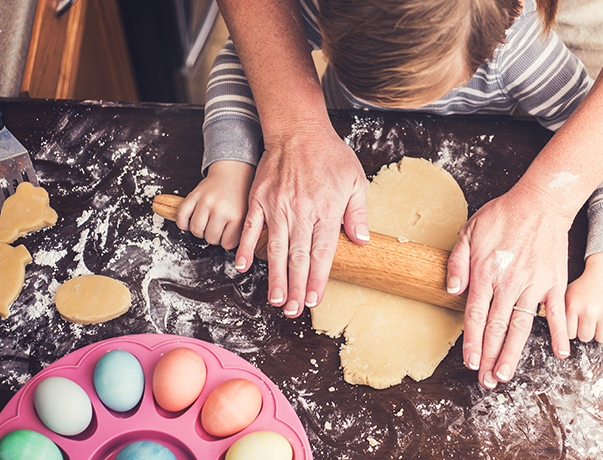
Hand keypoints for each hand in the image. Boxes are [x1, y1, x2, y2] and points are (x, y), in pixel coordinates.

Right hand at [175, 161, 254, 249]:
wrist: (233, 173)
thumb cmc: (240, 196)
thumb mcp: (247, 215)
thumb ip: (241, 232)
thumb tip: (239, 257)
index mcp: (237, 216)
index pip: (227, 244)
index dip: (226, 241)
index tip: (228, 233)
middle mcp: (221, 209)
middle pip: (210, 239)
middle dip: (213, 236)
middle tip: (217, 226)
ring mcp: (206, 202)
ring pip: (195, 230)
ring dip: (199, 230)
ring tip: (206, 222)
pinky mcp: (193, 195)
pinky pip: (181, 217)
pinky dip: (183, 222)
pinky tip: (191, 219)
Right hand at [236, 123, 368, 317]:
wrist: (298, 129)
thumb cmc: (330, 155)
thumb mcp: (355, 180)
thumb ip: (358, 213)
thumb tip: (361, 241)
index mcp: (326, 210)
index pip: (322, 252)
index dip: (317, 278)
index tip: (313, 299)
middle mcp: (301, 211)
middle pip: (298, 256)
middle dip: (295, 286)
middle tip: (291, 310)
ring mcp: (277, 206)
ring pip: (276, 248)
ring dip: (275, 276)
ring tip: (275, 299)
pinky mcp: (259, 199)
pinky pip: (250, 227)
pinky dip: (245, 247)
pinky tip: (242, 266)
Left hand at [447, 183, 573, 388]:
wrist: (541, 202)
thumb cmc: (503, 215)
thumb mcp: (469, 231)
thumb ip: (457, 262)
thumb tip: (451, 290)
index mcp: (485, 273)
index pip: (476, 315)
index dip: (473, 342)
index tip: (471, 362)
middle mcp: (509, 283)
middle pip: (496, 328)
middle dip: (490, 357)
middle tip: (487, 380)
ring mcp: (534, 284)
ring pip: (521, 327)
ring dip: (513, 354)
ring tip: (506, 375)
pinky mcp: (554, 282)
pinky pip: (557, 313)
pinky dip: (560, 335)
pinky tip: (560, 354)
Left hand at [564, 252, 602, 343]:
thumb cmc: (586, 286)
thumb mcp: (568, 295)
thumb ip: (561, 313)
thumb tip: (557, 334)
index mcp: (573, 306)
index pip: (570, 334)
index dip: (574, 329)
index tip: (577, 323)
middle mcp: (590, 310)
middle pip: (585, 337)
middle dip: (588, 331)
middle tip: (591, 321)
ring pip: (602, 338)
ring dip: (602, 334)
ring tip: (601, 322)